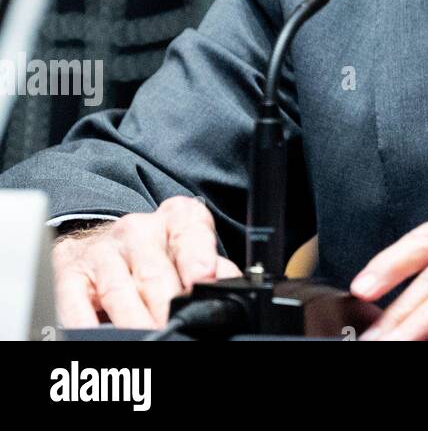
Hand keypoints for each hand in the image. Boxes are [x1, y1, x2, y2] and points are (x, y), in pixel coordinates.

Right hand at [51, 196, 240, 328]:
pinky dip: (85, 321)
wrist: (103, 238)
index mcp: (176, 219)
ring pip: (119, 291)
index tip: (203, 280)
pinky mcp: (71, 272)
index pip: (190, 233)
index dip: (198, 259)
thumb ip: (212, 267)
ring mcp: (103, 251)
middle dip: (166, 304)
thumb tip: (229, 289)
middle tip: (175, 325)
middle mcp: (138, 230)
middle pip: (155, 273)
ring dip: (133, 319)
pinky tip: (95, 334)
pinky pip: (76, 301)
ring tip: (147, 336)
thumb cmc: (158, 251)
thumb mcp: (190, 248)